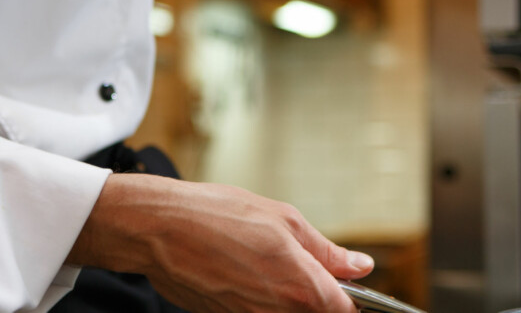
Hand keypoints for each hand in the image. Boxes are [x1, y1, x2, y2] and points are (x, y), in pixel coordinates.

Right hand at [66, 174, 373, 311]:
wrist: (159, 230)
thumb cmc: (218, 216)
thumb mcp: (285, 221)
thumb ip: (327, 252)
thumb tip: (361, 266)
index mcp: (302, 287)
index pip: (347, 310)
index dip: (351, 297)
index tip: (346, 284)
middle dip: (318, 297)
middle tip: (303, 268)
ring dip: (288, 299)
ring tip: (266, 266)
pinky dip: (261, 300)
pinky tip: (245, 274)